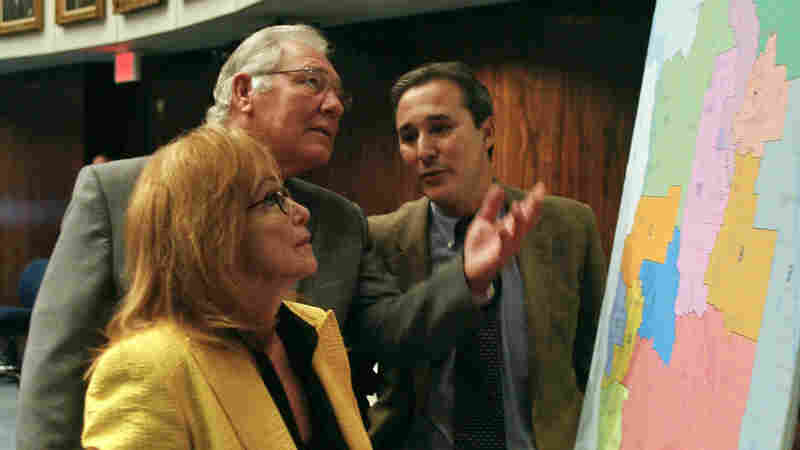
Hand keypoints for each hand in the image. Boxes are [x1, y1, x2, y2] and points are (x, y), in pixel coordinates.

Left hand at [463, 182, 544, 301]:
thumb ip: (491, 205)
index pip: (525, 211)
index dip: (533, 199)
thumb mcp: (483, 220)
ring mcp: (507, 247)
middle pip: (527, 221)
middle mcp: (513, 236)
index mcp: (510, 226)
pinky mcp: (498, 257)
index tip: (540, 186)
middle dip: (533, 209)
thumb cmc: (478, 245)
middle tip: (538, 195)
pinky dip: (504, 238)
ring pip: (517, 234)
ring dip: (518, 221)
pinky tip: (502, 229)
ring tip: (518, 206)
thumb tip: (498, 187)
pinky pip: (503, 248)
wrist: (468, 267)